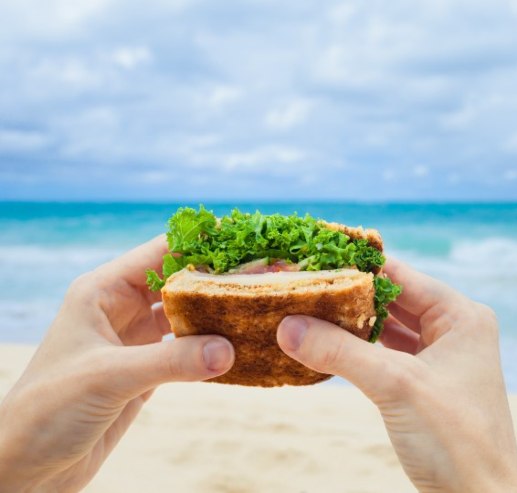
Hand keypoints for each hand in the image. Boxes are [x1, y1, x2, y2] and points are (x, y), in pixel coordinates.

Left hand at [0, 237, 234, 491]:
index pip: (160, 253)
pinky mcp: (146, 372)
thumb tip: (230, 349)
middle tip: (264, 277)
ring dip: (217, 314)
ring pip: (186, 315)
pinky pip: (188, 350)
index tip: (246, 242)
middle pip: (179, 281)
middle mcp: (120, 310)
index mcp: (102, 292)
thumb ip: (171, 361)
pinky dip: (212, 348)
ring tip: (259, 309)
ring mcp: (135, 341)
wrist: (27, 468)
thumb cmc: (47, 411)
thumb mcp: (108, 377)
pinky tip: (239, 346)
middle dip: (217, 278)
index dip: (201, 245)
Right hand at [277, 257, 516, 492]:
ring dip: (352, 325)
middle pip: (393, 300)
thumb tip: (287, 326)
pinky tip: (329, 346)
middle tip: (302, 286)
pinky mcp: (428, 384)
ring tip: (307, 312)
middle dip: (349, 297)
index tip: (312, 258)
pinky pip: (388, 355)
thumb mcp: (395, 386)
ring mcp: (443, 357)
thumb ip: (340, 352)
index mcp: (462, 316)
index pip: (401, 276)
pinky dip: (360, 350)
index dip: (356, 266)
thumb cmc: (456, 441)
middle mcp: (455, 329)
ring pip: (389, 328)